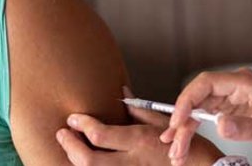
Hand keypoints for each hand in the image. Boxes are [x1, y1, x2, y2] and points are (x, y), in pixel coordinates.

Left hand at [57, 88, 224, 165]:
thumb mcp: (166, 123)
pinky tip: (87, 161)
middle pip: (87, 159)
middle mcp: (130, 163)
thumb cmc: (188, 148)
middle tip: (63, 134)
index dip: (81, 125)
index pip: (99, 134)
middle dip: (70, 146)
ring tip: (71, 147)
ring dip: (76, 160)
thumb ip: (139, 110)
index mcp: (139, 142)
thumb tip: (122, 92)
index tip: (73, 119)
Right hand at [163, 68, 251, 165]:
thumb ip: (245, 128)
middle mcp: (233, 86)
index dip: (187, 100)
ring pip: (198, 108)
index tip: (178, 121)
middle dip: (183, 121)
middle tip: (174, 144)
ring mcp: (230, 96)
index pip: (206, 83)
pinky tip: (183, 141)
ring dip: (185, 128)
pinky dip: (194, 129)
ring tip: (176, 151)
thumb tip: (220, 125)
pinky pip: (205, 116)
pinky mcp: (229, 107)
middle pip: (198, 98)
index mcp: (242, 83)